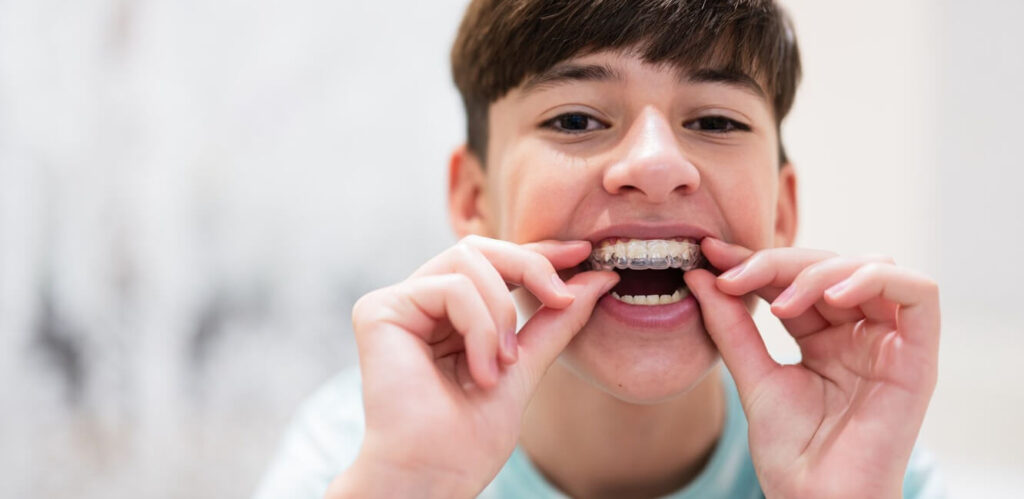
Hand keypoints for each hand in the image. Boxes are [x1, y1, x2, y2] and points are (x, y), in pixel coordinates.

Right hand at [328, 236, 618, 497]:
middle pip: (480, 248)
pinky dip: (479, 327)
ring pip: (467, 259)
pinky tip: (481, 371)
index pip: (494, 264)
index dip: (538, 253)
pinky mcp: (379, 311)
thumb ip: (554, 321)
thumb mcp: (526, 367)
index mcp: (448, 315)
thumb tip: (598, 278)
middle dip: (529, 266)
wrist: (435, 475)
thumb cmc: (468, 439)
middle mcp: (419, 303)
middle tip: (560, 299)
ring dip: (501, 313)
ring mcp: (398, 304)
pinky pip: (450, 288)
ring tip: (503, 365)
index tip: (585, 253)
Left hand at [684, 238, 939, 498]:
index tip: (711, 259)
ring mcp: (890, 343)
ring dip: (819, 271)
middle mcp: (860, 334)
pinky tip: (831, 296)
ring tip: (778, 303)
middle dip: (778, 262)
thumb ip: (731, 326)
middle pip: (829, 265)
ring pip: (870, 267)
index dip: (756, 261)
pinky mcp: (918, 357)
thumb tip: (700, 275)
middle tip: (733, 276)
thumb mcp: (752, 376)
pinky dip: (874, 279)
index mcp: (825, 337)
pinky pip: (918, 294)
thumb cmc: (791, 452)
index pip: (794, 278)